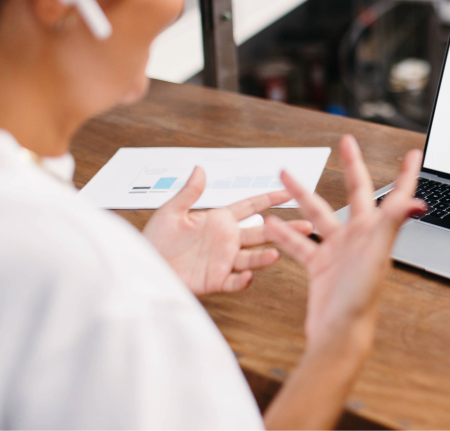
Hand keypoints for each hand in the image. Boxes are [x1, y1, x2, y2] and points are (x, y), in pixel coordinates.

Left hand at [143, 166, 312, 294]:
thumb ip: (189, 192)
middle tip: (307, 225)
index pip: (250, 206)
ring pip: (252, 257)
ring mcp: (223, 260)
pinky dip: (243, 279)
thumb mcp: (170, 212)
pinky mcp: (215, 280)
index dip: (269, 199)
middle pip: (262, 232)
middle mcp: (226, 239)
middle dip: (285, 228)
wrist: (142, 268)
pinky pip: (234, 280)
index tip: (289, 191)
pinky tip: (250, 276)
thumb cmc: (154, 240)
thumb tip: (199, 169)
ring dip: (266, 256)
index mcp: (219, 220)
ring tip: (277, 253)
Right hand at [263, 136, 425, 355]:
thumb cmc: (361, 297)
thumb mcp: (377, 252)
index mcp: (377, 231)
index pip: (396, 195)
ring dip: (302, 195)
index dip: (406, 174)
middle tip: (345, 142)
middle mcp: (360, 237)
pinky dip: (285, 233)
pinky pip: (300, 244)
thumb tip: (416, 201)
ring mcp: (340, 251)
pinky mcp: (321, 266)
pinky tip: (269, 222)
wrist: (339, 333)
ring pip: (318, 214)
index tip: (414, 152)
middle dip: (351, 166)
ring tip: (284, 175)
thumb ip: (391, 222)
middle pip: (355, 193)